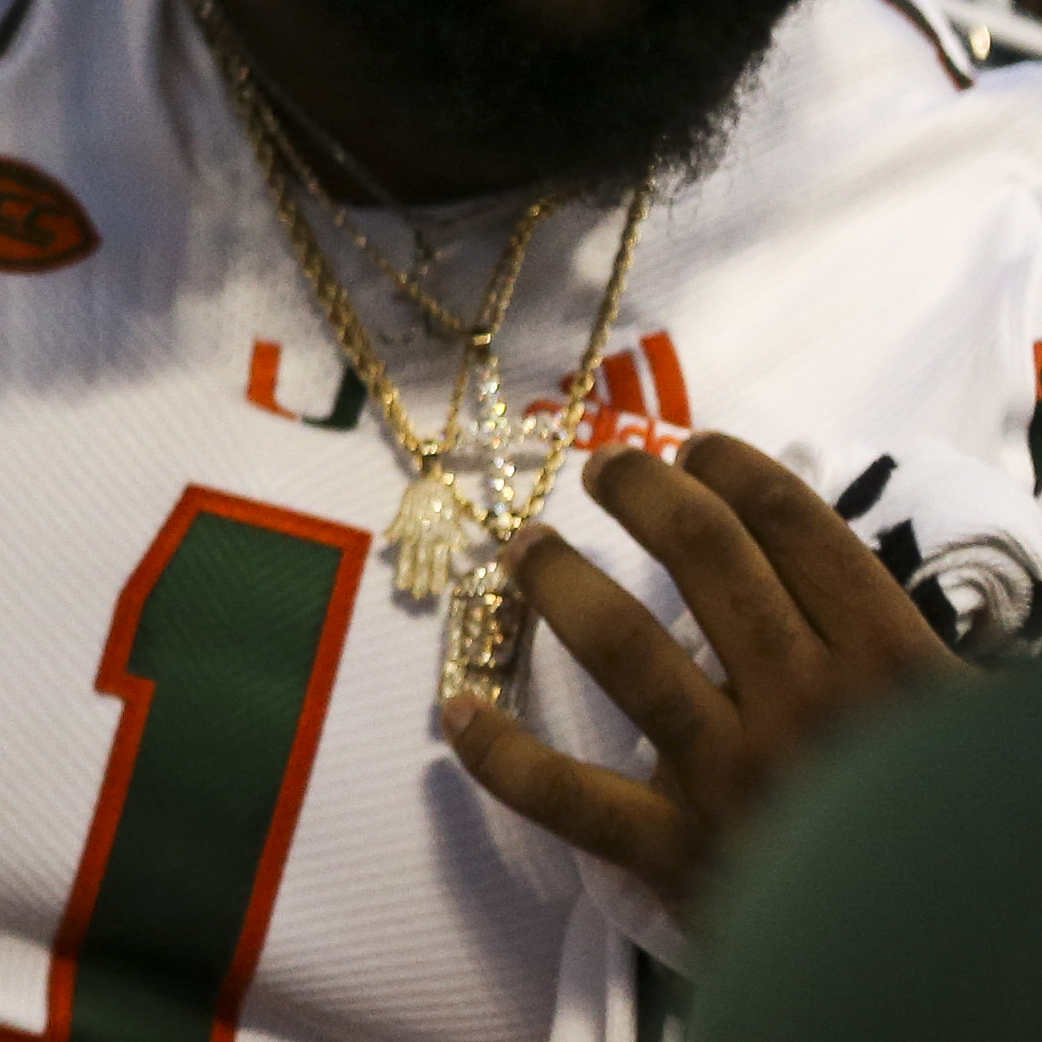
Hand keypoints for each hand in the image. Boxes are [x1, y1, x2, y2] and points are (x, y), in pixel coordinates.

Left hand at [446, 432, 980, 915]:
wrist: (944, 967)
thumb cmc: (959, 835)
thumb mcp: (957, 722)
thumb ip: (892, 649)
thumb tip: (821, 573)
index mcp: (891, 663)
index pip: (796, 527)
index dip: (735, 470)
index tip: (697, 448)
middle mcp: (805, 701)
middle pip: (704, 554)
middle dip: (643, 492)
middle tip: (603, 468)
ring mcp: (735, 774)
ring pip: (623, 644)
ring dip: (560, 580)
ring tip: (525, 546)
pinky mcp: (681, 853)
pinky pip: (569, 796)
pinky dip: (503, 755)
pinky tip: (457, 711)